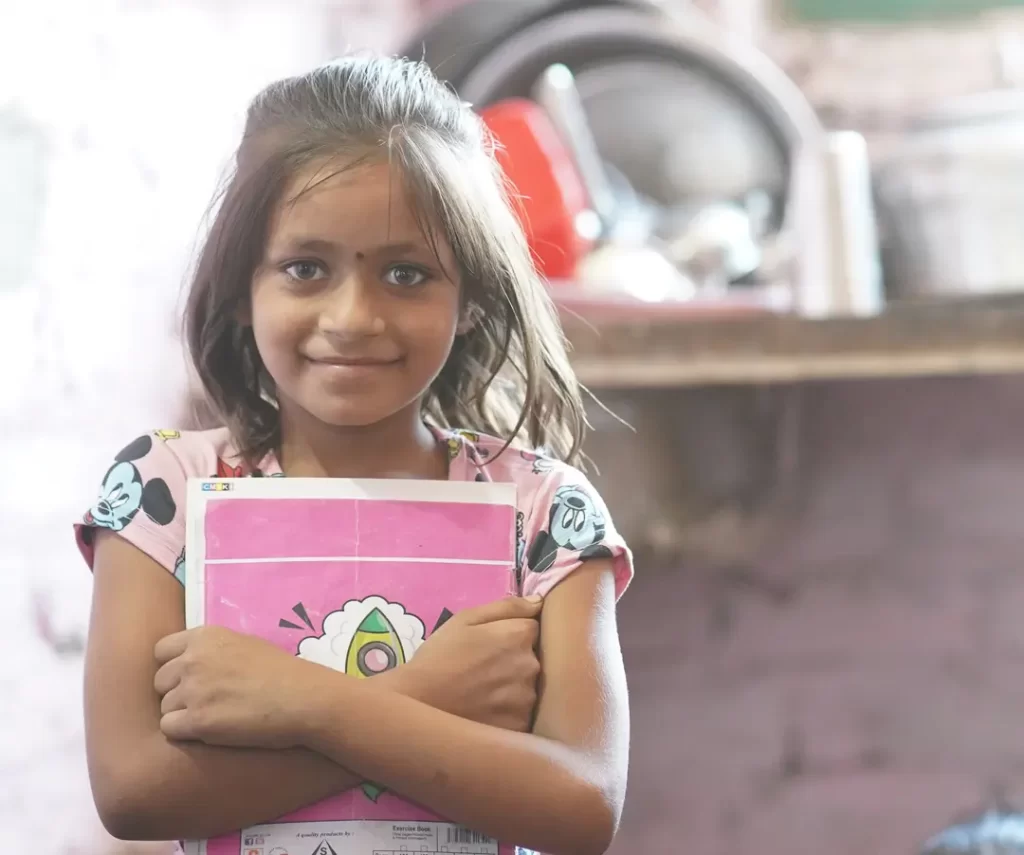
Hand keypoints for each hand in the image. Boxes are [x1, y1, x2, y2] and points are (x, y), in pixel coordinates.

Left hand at [154, 626, 318, 748]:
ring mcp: (193, 690)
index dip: (173, 666)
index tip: (189, 677)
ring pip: (164, 707)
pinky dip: (185, 732)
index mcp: (205, 636)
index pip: (161, 651)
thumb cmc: (281, 671)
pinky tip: (209, 729)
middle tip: (204, 701)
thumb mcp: (244, 644)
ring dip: (182, 714)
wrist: (302, 698)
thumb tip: (190, 662)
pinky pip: (169, 728)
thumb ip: (212, 650)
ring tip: (213, 716)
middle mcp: (193, 660)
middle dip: (176, 692)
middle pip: (160, 681)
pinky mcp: (197, 721)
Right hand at [402, 596, 542, 731]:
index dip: (512, 635)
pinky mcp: (520, 726)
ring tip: (484, 694)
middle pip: (534, 658)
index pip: (533, 628)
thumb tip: (539, 601)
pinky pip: (522, 714)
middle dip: (516, 661)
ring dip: (514, 689)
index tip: (493, 645)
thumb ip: (506, 607)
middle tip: (485, 670)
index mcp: (519, 636)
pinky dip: (509, 713)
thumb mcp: (465, 619)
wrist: (417, 703)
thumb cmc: (439, 656)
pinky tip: (487, 712)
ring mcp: (527, 699)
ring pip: (529, 688)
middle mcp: (531, 666)